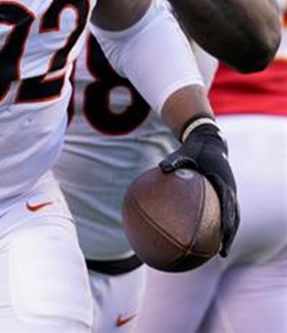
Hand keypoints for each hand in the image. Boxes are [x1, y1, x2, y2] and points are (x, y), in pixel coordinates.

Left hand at [160, 121, 238, 255]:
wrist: (208, 142)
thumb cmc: (195, 149)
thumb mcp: (185, 152)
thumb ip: (174, 160)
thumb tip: (162, 168)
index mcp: (224, 183)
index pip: (229, 209)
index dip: (228, 226)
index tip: (223, 239)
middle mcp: (229, 190)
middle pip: (233, 219)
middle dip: (228, 236)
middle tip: (221, 253)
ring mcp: (227, 193)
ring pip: (230, 217)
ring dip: (225, 233)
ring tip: (215, 250)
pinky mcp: (222, 193)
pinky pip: (221, 211)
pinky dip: (216, 223)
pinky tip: (203, 234)